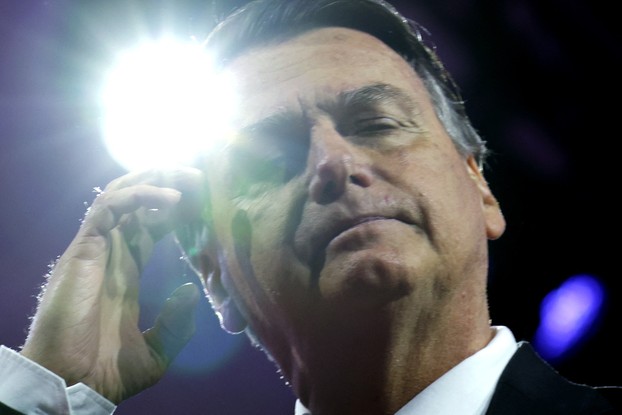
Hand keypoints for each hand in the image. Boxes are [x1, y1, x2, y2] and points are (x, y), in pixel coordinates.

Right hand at [20, 167, 204, 403]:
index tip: (206, 203)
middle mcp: (112, 253)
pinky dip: (142, 194)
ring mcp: (98, 248)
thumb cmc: (106, 372)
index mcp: (127, 272)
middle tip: (204, 179)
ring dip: (158, 179)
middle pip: (139, 202)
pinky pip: (111, 205)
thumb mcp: (156, 352)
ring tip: (192, 178)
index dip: (177, 210)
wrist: (73, 385)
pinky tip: (173, 199)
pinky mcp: (86, 247)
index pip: (151, 225)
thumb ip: (176, 323)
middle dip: (169, 184)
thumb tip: (191, 291)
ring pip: (123, 193)